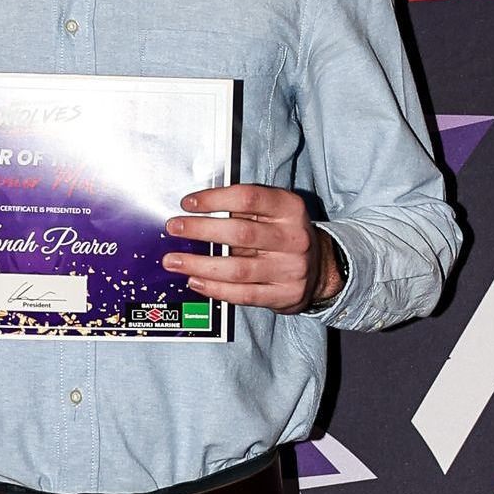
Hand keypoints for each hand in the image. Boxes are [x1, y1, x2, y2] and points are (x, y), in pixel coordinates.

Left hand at [161, 184, 341, 313]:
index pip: (249, 198)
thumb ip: (242, 210)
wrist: (320, 268)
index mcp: (289, 208)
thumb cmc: (282, 234)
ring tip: (173, 261)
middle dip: (201, 230)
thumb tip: (195, 211)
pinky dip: (214, 288)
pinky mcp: (284, 295)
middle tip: (174, 228)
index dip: (215, 199)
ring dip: (199, 264)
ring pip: (238, 269)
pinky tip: (195, 280)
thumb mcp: (273, 213)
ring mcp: (291, 269)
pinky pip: (243, 294)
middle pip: (240, 233)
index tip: (188, 203)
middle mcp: (294, 238)